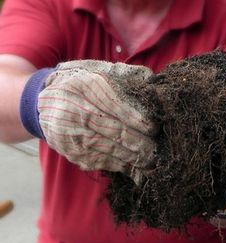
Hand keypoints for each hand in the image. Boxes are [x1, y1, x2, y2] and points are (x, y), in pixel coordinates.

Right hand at [37, 60, 156, 182]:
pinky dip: (123, 166)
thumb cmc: (83, 84)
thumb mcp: (101, 70)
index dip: (139, 119)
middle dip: (142, 142)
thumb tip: (154, 85)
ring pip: (111, 150)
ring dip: (136, 158)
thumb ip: (128, 76)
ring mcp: (73, 135)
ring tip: (154, 161)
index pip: (117, 106)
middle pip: (116, 131)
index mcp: (86, 86)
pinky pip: (102, 162)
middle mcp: (76, 111)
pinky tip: (138, 168)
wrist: (44, 100)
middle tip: (160, 148)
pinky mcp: (73, 153)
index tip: (155, 127)